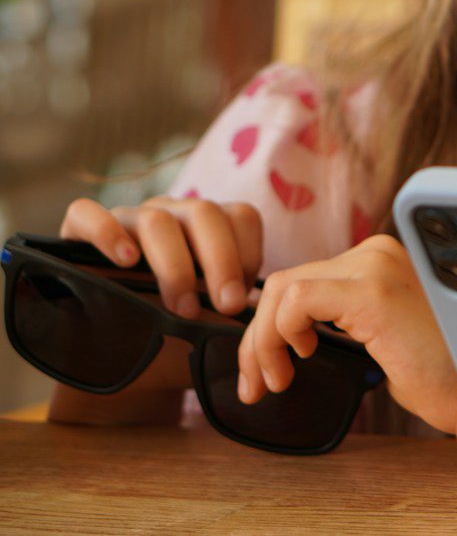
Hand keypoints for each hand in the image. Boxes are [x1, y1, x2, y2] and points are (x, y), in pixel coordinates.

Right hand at [59, 195, 261, 318]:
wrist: (125, 362)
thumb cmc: (177, 336)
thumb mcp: (213, 321)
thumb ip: (236, 309)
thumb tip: (260, 310)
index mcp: (210, 229)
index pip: (241, 216)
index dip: (250, 252)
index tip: (244, 298)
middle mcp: (172, 215)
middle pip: (204, 213)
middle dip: (221, 260)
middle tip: (227, 306)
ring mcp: (127, 219)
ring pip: (155, 218)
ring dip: (174, 264)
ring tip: (182, 307)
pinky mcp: (77, 232)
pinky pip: (87, 214)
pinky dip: (106, 232)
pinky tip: (125, 261)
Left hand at [237, 235, 456, 431]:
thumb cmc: (442, 376)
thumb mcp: (383, 339)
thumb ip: (346, 322)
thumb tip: (291, 332)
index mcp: (385, 259)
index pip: (306, 279)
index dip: (273, 325)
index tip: (270, 367)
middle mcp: (381, 252)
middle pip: (287, 281)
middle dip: (259, 336)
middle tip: (259, 382)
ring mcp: (378, 267)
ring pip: (282, 289)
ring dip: (262, 341)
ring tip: (272, 381)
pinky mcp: (372, 292)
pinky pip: (295, 301)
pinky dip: (275, 336)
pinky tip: (292, 364)